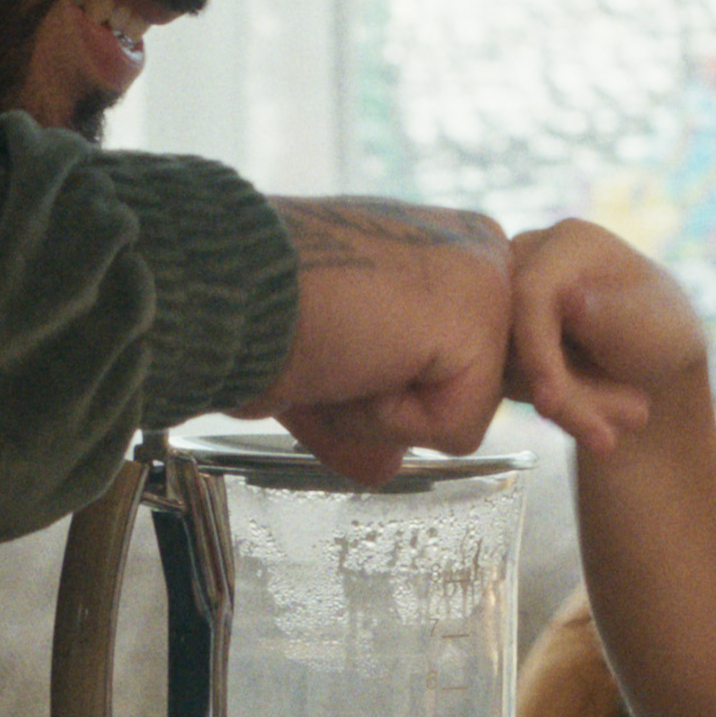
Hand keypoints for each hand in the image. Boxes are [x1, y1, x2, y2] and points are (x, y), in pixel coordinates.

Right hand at [252, 196, 513, 482]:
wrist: (226, 285)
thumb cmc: (257, 308)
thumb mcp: (326, 359)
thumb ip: (366, 402)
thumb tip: (384, 468)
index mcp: (444, 248)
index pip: (457, 365)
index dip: (391, 390)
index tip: (343, 351)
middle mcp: (477, 251)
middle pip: (462, 393)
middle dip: (387, 406)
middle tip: (332, 355)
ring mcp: (488, 282)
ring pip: (460, 414)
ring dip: (382, 414)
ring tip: (339, 354)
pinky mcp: (480, 321)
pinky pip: (455, 429)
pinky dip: (390, 419)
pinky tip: (354, 359)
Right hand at [505, 218, 701, 455]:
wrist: (652, 369)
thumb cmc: (662, 338)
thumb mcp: (652, 328)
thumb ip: (611, 314)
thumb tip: (568, 298)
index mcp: (568, 242)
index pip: (530, 292)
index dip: (537, 352)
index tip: (551, 404)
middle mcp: (527, 258)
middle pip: (512, 332)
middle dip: (558, 394)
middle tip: (606, 438)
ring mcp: (506, 296)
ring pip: (505, 364)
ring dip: (561, 406)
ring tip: (614, 426)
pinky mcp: (498, 334)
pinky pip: (501, 378)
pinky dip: (546, 405)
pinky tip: (589, 418)